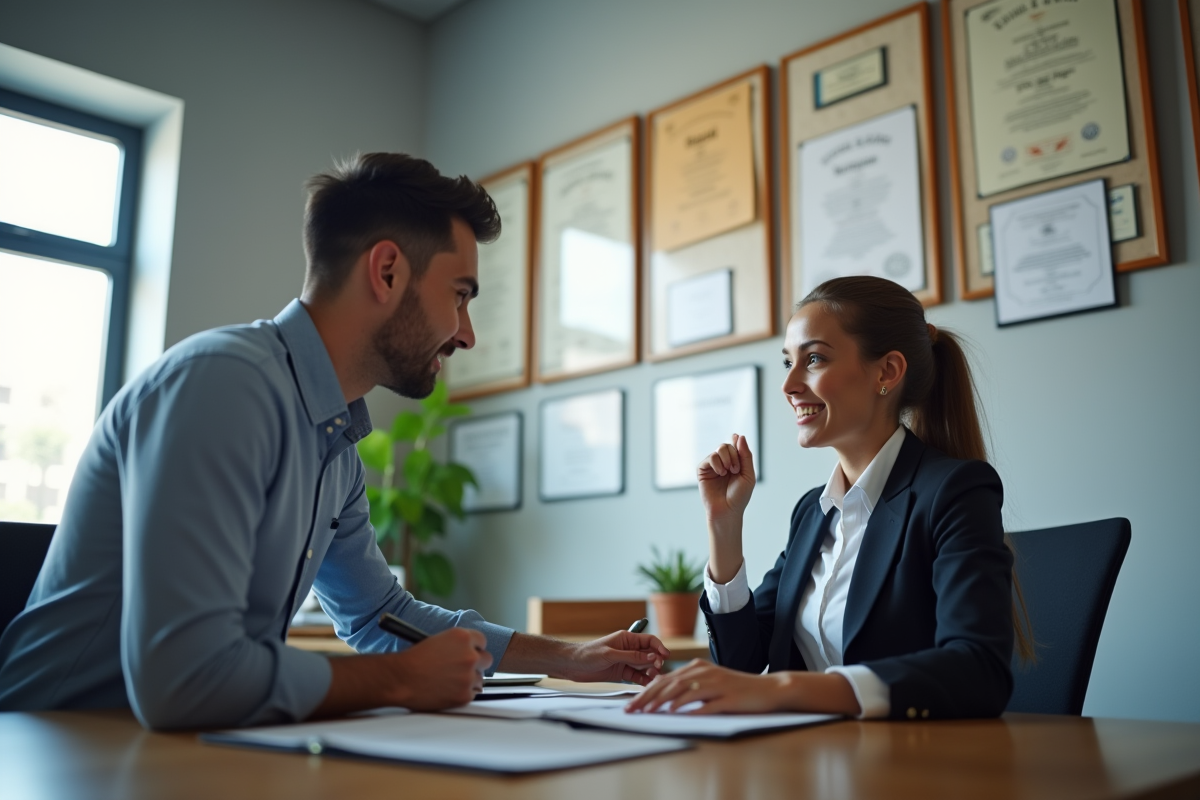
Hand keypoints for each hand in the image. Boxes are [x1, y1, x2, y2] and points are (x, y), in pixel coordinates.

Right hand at [387, 627, 491, 709]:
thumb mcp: (437, 640)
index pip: (482, 641)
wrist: (400, 679)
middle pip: (486, 659)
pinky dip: (462, 693)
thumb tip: (470, 650)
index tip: (471, 652)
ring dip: (469, 680)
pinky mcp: (464, 694)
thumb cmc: (412, 660)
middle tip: (463, 668)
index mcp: (462, 637)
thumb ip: (457, 644)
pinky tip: (447, 690)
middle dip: (477, 664)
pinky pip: (472, 694)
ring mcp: (468, 676)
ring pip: (480, 678)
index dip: (475, 648)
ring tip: (448, 681)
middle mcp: (469, 655)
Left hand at [557, 631, 670, 684]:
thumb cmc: (588, 654)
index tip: (666, 656)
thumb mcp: (610, 654)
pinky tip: (647, 685)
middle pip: (649, 654)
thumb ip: (631, 656)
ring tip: (653, 678)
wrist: (572, 665)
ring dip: (651, 672)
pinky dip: (643, 680)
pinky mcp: (622, 673)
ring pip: (645, 666)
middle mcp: (628, 649)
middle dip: (656, 661)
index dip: (659, 647)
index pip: (649, 640)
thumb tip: (652, 656)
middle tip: (657, 669)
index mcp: (626, 639)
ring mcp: (626, 662)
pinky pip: (637, 676)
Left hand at [624, 660, 788, 714]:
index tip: (631, 704)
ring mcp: (716, 684)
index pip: (665, 679)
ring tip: (648, 712)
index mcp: (698, 667)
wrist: (768, 689)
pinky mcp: (728, 697)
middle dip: (647, 697)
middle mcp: (705, 672)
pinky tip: (677, 713)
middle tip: (632, 709)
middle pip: (670, 684)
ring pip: (684, 691)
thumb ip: (690, 688)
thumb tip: (664, 700)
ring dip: (663, 702)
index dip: (646, 691)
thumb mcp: (710, 684)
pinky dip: (689, 708)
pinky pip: (706, 702)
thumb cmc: (737, 689)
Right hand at [698, 434, 755, 526]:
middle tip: (735, 469)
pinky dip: (717, 463)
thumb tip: (739, 436)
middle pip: (727, 445)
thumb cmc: (739, 496)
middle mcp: (724, 462)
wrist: (727, 510)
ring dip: (727, 459)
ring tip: (728, 472)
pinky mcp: (702, 470)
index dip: (736, 442)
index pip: (735, 445)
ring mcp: (713, 466)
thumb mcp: (748, 474)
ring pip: (719, 449)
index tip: (736, 439)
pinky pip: (710, 458)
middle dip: (734, 455)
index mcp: (736, 463)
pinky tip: (720, 473)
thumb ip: (745, 455)